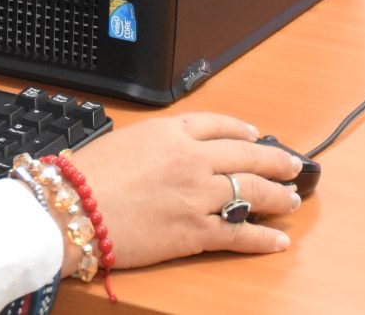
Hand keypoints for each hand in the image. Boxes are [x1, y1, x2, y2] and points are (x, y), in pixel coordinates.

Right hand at [62, 113, 303, 268]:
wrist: (71, 208)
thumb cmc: (87, 176)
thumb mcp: (127, 139)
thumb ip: (159, 141)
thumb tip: (179, 150)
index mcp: (173, 133)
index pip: (221, 125)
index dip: (244, 130)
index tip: (257, 135)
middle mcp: (192, 160)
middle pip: (248, 156)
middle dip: (276, 161)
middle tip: (293, 166)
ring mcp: (197, 196)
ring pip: (252, 192)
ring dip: (278, 197)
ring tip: (292, 200)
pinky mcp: (195, 232)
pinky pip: (239, 234)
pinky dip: (263, 238)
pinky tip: (278, 239)